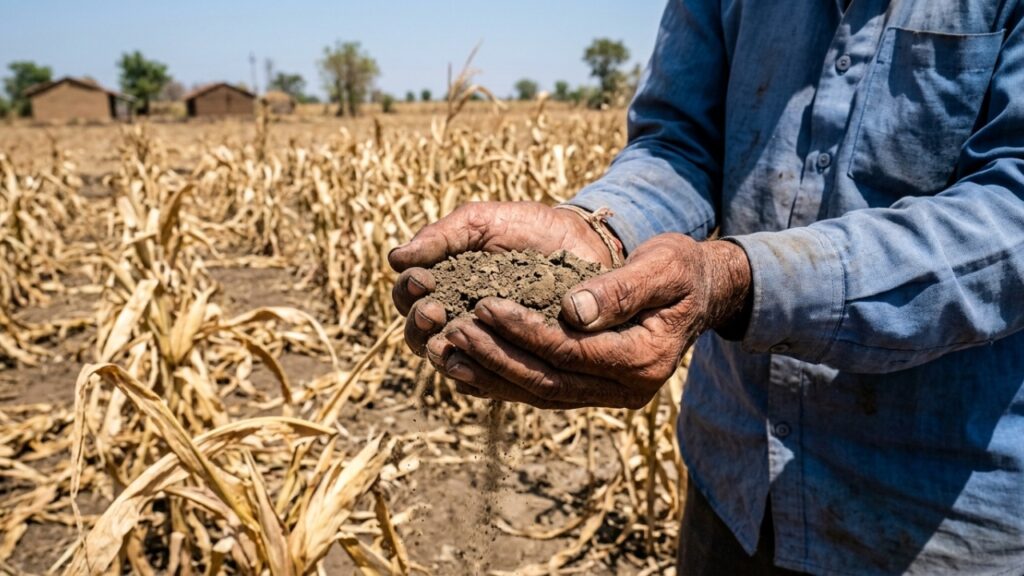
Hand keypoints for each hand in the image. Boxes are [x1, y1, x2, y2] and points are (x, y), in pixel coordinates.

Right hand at [389, 201, 614, 356]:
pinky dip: (474, 375)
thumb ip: (442, 236)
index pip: (406, 297)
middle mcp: (456, 319)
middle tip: (433, 311)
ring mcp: (483, 345)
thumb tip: (394, 258)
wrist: (584, 245)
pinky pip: (485, 381)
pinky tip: (473, 366)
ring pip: (447, 361)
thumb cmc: (530, 229)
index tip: (421, 280)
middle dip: (418, 325)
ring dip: (439, 353)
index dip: (406, 292)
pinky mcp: (512, 364)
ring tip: (446, 340)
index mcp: (442, 285)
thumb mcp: (483, 223)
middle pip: (419, 335)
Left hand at [427, 234, 752, 408]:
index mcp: (645, 358)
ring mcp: (608, 396)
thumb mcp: (662, 266)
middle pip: (549, 380)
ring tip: (445, 351)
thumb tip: (571, 310)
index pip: (573, 351)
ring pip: (539, 394)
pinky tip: (465, 365)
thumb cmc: (680, 271)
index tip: (484, 305)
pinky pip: (540, 393)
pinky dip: (501, 382)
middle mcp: (627, 388)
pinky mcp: (591, 392)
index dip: (525, 330)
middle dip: (497, 355)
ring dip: (490, 375)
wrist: (699, 294)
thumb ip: (621, 289)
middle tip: (452, 329)